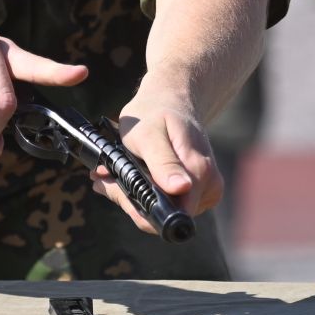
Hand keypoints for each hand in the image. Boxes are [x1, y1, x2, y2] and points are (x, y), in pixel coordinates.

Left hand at [95, 85, 223, 233]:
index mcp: (200, 174)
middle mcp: (209, 187)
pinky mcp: (197, 194)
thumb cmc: (157, 114)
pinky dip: (143, 191)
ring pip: (161, 211)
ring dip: (134, 195)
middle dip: (130, 199)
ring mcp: (205, 192)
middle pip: (163, 215)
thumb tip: (180, 188)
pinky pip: (165, 204)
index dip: (137, 207)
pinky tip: (131, 172)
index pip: (168, 214)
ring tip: (116, 169)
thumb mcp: (150, 134)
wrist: (172, 99)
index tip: (113, 185)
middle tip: (104, 174)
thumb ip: (163, 163)